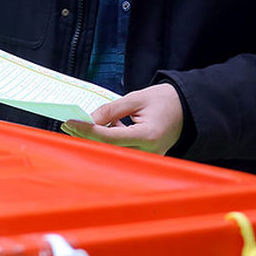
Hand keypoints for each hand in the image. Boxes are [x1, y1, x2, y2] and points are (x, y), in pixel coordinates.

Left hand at [61, 82, 182, 154]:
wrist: (188, 109)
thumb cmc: (164, 101)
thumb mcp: (136, 98)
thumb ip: (111, 110)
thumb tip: (88, 119)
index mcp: (148, 135)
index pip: (109, 137)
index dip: (87, 130)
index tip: (70, 122)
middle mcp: (149, 151)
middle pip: (109, 148)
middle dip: (86, 136)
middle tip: (68, 125)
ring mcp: (149, 157)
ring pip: (113, 151)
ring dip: (95, 138)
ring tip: (80, 124)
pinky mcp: (147, 157)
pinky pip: (122, 150)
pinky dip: (109, 139)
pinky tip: (104, 125)